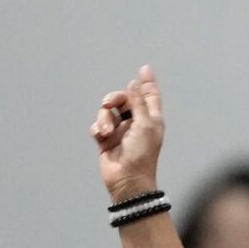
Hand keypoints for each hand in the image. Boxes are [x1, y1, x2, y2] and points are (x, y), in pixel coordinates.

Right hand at [91, 66, 164, 201]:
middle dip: (114, 98)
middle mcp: (136, 122)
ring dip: (104, 118)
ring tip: (106, 131)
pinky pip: (97, 126)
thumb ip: (139, 103)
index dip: (147, 82)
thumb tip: (133, 83)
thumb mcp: (145, 125)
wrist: (127, 179)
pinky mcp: (105, 140)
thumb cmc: (142, 154)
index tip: (144, 69)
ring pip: (107, 112)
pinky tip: (100, 136)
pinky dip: (97, 128)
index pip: (149, 96)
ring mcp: (120, 131)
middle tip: (109, 103)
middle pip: (123, 100)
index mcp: (151, 118)